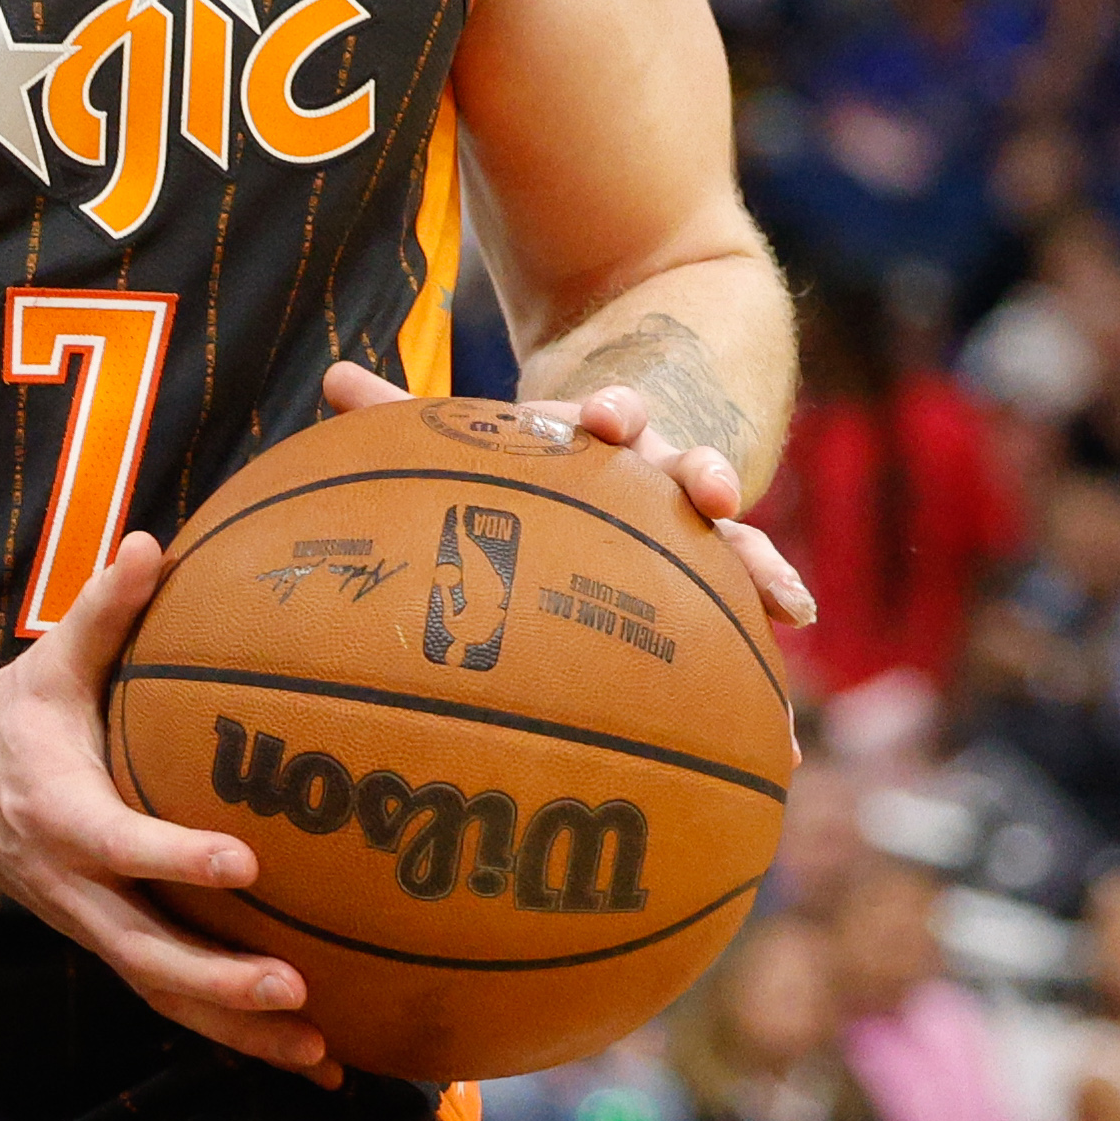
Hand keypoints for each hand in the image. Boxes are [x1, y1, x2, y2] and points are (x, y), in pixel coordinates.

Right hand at [0, 535, 343, 1081]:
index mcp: (62, 814)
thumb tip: (153, 543)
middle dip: (219, 981)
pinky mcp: (109, 943)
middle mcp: (76, 887)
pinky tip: (310, 1057)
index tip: (243, 864)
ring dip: (238, 1031)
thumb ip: (103, 609)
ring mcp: (91, 926)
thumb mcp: (48, 660)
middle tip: (294, 988)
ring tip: (320, 1054)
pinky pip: (170, 1000)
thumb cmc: (12, 717)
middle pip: (145, 952)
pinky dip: (234, 1035)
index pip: (122, 846)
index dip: (176, 860)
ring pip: (163, 994)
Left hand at [322, 362, 813, 629]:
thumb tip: (333, 375)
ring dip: (760, 568)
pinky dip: (758, 677)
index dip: (613, 413)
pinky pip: (743, 628)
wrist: (615, 447)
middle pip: (690, 468)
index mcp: (602, 437)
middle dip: (705, 475)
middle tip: (711, 492)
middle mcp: (660, 476)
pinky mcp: (715, 586)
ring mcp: (696, 532)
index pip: (613, 416)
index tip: (608, 419)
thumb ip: (405, 418)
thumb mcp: (478, 441)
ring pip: (738, 544)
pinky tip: (782, 744)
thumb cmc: (528, 458)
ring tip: (786, 605)